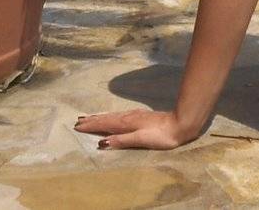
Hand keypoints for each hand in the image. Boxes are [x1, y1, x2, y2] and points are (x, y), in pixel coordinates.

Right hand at [75, 109, 196, 150]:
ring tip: (89, 117)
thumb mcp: (141, 140)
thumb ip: (122, 140)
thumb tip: (102, 142)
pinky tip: (112, 117)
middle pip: (106, 118)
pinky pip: (118, 116)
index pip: (104, 124)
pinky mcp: (140, 116)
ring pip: (112, 116)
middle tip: (78, 120)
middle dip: (92, 120)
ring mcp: (134, 116)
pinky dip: (110, 116)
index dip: (91, 125)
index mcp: (126, 124)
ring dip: (99, 117)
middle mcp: (128, 117)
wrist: (180, 124)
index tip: (78, 126)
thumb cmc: (162, 135)